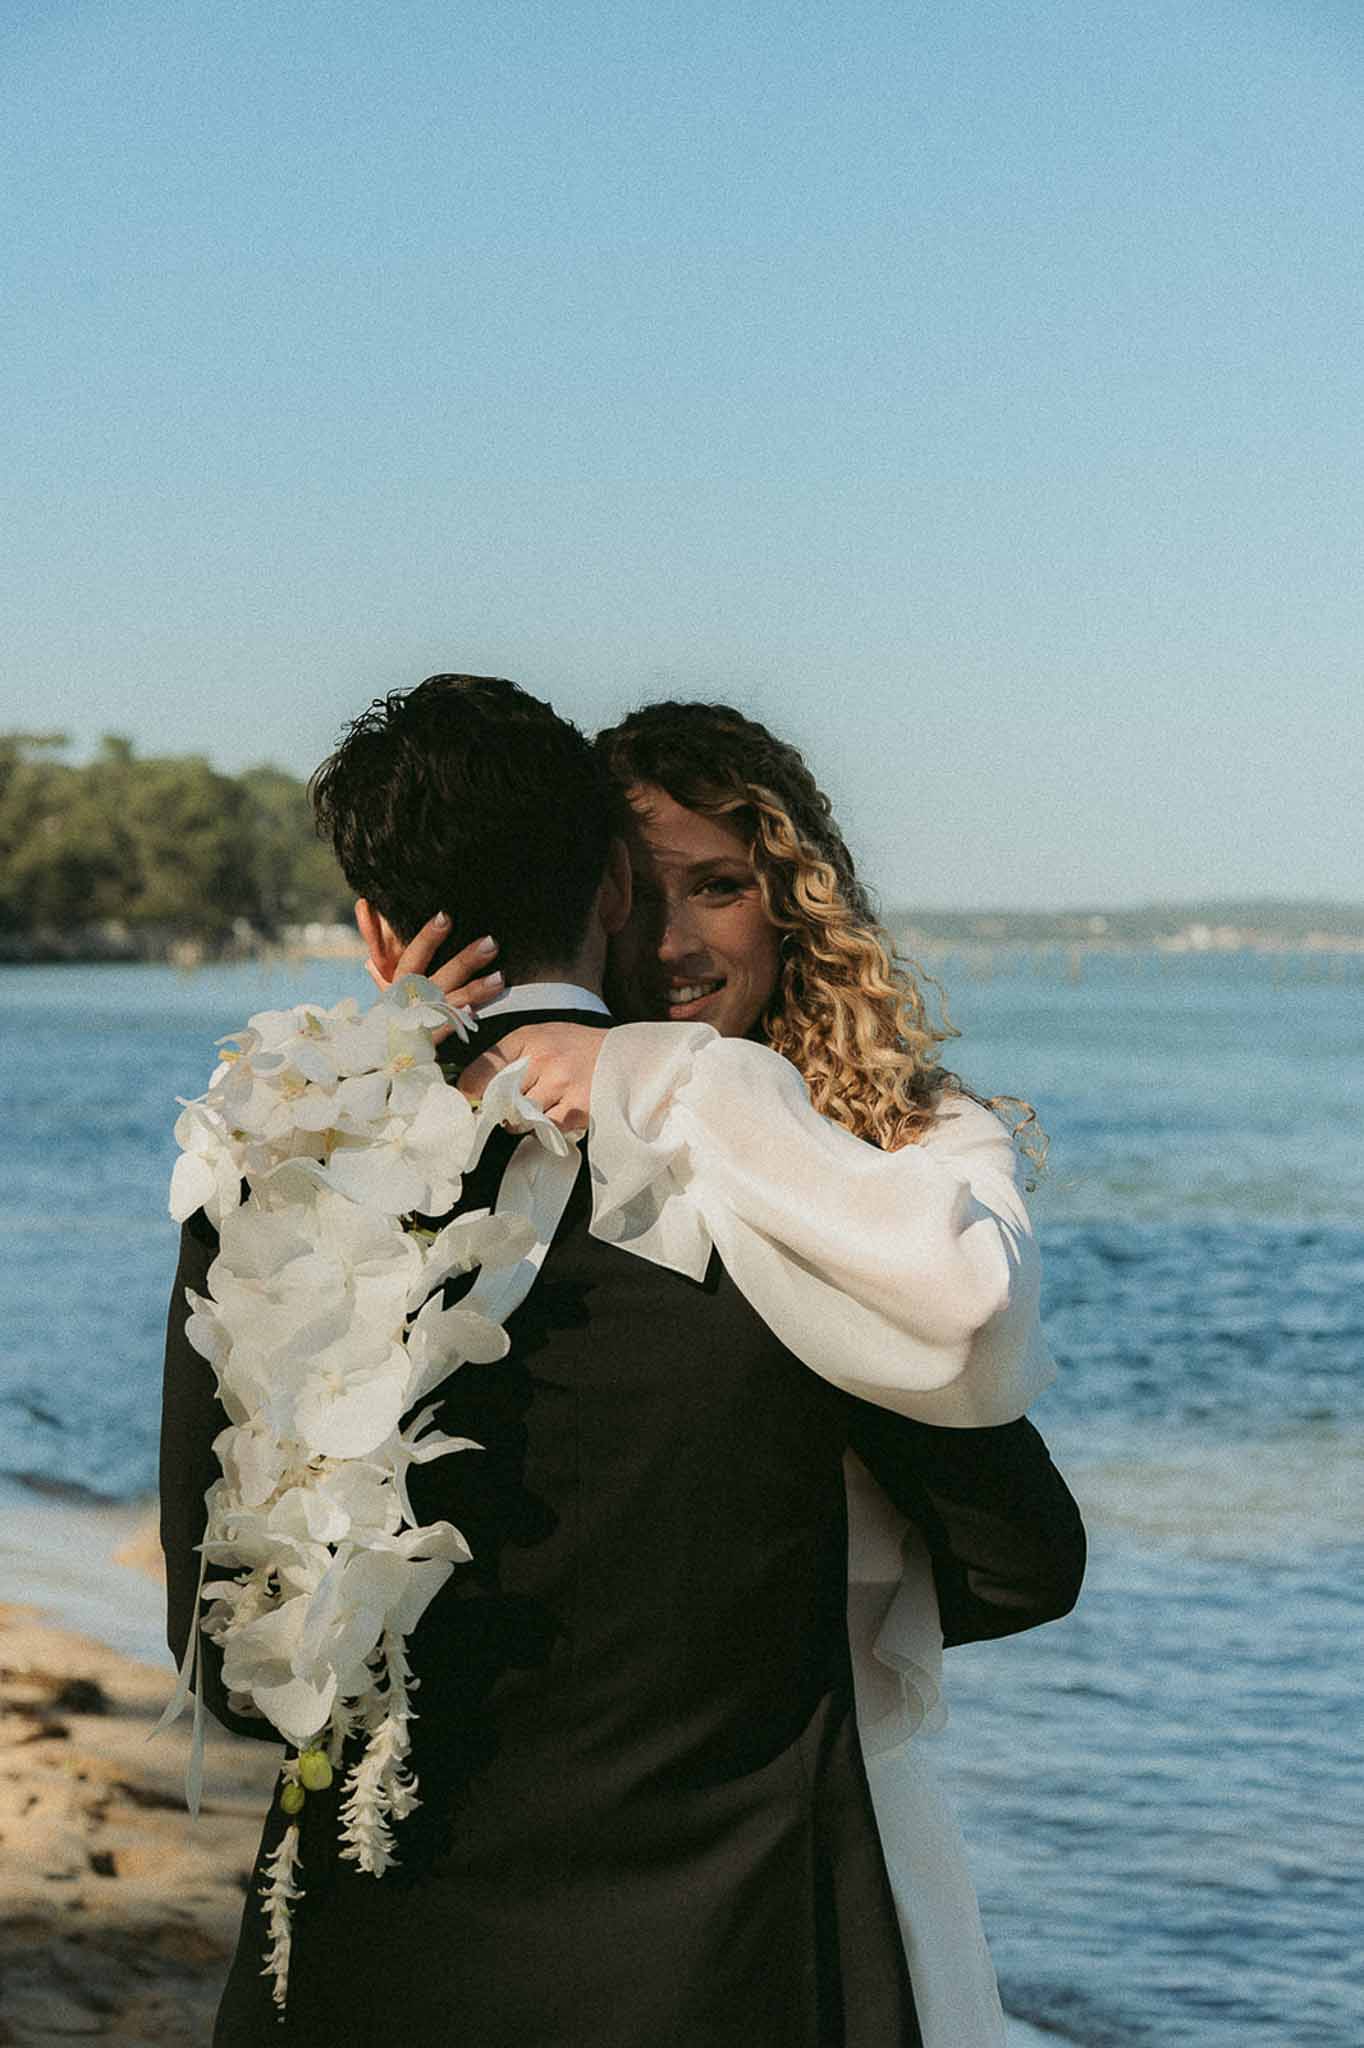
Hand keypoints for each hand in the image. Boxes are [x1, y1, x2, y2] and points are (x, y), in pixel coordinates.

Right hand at [364, 915, 504, 1043]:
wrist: (382, 1067)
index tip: (445, 916)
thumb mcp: (387, 997)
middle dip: (464, 960)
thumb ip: (383, 966)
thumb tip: (367, 922)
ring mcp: (417, 1026)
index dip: (426, 938)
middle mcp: (406, 1005)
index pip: (411, 958)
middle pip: (436, 978)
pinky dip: (456, 1021)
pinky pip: (443, 1032)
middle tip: (490, 941)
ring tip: (500, 977)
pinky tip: (475, 1011)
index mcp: (396, 990)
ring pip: (448, 1003)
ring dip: (474, 989)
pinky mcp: (425, 1047)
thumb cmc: (391, 1025)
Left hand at [458, 1024, 606, 1132]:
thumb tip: (469, 1089)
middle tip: (509, 1106)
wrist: (625, 1056)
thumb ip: (505, 1058)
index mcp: (527, 1039)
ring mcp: (560, 1086)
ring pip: (520, 1120)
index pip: (481, 1070)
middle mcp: (542, 1059)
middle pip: (498, 1101)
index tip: (467, 1101)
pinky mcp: (577, 1110)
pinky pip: (545, 1130)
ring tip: (541, 1106)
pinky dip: (546, 1128)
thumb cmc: (575, 1048)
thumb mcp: (538, 1037)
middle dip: (500, 1109)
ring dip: (524, 1121)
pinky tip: (558, 1112)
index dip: (468, 1091)